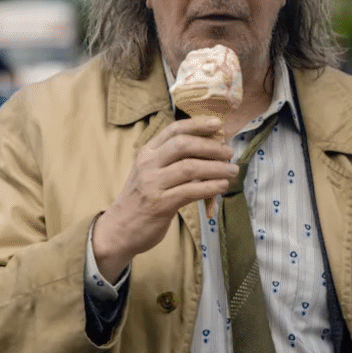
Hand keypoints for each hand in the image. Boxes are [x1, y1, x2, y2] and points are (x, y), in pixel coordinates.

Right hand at [92, 116, 237, 278]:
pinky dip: (210, 187)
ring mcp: (152, 184)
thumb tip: (208, 149)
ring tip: (231, 170)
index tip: (217, 124)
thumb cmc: (141, 198)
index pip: (173, 130)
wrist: (119, 228)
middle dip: (210, 146)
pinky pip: (190, 191)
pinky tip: (221, 186)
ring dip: (216, 168)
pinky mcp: (160, 204)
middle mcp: (148, 164)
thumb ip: (171, 160)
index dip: (197, 124)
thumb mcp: (150, 172)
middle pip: (183, 145)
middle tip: (229, 152)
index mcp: (147, 152)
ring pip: (190, 168)